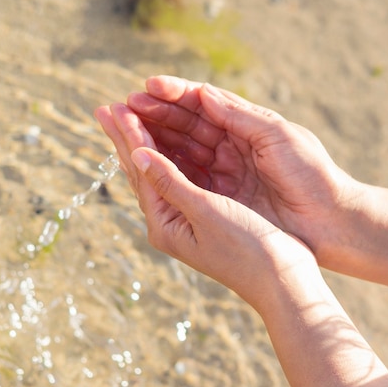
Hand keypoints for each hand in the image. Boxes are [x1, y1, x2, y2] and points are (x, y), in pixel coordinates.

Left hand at [94, 103, 316, 309]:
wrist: (282, 280)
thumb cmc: (247, 249)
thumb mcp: (206, 212)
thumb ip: (171, 181)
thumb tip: (137, 153)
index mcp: (165, 224)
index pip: (141, 171)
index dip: (129, 136)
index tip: (114, 106)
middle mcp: (170, 222)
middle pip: (142, 172)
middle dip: (126, 138)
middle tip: (106, 109)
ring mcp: (187, 220)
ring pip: (159, 173)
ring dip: (144, 144)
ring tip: (128, 119)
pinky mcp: (207, 215)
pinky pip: (180, 178)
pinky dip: (170, 156)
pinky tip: (164, 145)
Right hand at [126, 76, 362, 258]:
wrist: (330, 222)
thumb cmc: (312, 175)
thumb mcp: (280, 137)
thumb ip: (240, 116)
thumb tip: (204, 94)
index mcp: (249, 126)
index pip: (205, 104)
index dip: (175, 95)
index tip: (147, 87)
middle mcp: (233, 148)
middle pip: (187, 126)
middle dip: (155, 115)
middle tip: (122, 105)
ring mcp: (226, 174)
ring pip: (183, 151)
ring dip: (154, 138)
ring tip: (124, 126)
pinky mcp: (222, 199)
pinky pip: (188, 179)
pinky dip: (166, 168)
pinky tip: (143, 158)